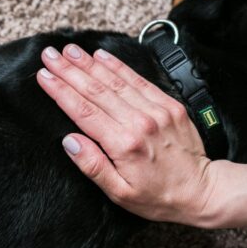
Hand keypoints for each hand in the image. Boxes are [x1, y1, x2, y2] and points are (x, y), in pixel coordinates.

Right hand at [36, 44, 220, 225]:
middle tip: (49, 55)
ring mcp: (157, 111)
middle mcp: (140, 122)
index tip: (44, 76)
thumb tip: (69, 142)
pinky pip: (139, 80)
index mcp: (124, 144)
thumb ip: (93, 166)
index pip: (83, 111)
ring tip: (69, 50)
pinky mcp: (169, 105)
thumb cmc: (158, 197)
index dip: (61, 91)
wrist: (202, 191)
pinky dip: (119, 66)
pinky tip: (102, 56)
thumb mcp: (120, 193)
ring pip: (116, 81)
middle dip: (69, 70)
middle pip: (96, 90)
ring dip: (90, 63)